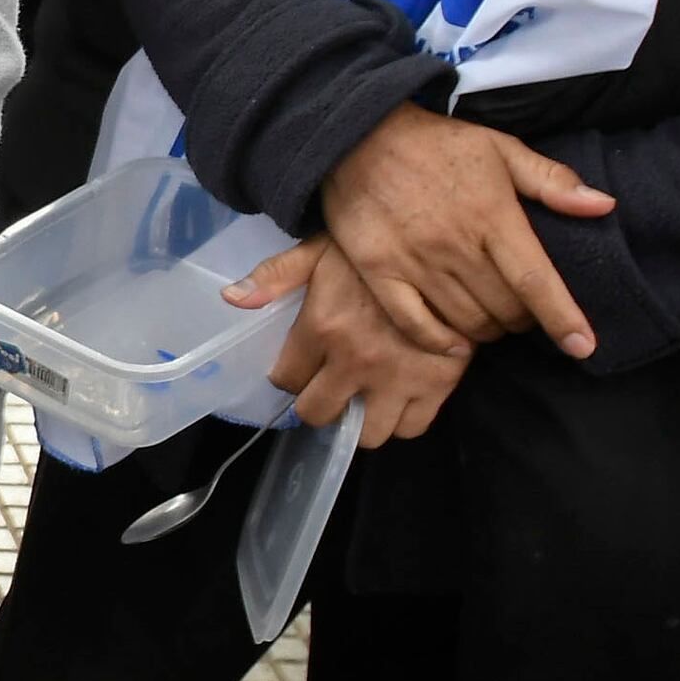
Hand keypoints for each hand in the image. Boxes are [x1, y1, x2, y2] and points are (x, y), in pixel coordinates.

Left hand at [254, 238, 470, 446]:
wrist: (449, 247)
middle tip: (328, 388)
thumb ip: (276, 275)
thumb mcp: (321, 248)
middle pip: (318, 414)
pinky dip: (401, 420)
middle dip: (319, 404)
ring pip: (366, 434)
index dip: (289, 376)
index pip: (286, 380)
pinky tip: (395, 399)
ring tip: (361, 399)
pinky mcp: (438, 384)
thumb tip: (230, 298)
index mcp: (323, 326)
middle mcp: (356, 360)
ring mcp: (398, 377)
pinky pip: (411, 428)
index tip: (299, 369)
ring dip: (359, 421)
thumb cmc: (378, 247)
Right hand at [289, 103, 614, 358]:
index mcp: (491, 213)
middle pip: (504, 308)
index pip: (535, 279)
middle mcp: (454, 243)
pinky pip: (416, 325)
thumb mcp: (500, 147)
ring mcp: (413, 261)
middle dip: (524, 319)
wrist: (357, 134)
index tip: (584, 347)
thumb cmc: (436, 144)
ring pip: (466, 322)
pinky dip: (441, 342)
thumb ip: (552, 180)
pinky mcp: (379, 272)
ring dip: (489, 331)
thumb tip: (604, 205)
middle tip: (522, 309)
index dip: (563, 317)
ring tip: (492, 319)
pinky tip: (456, 342)